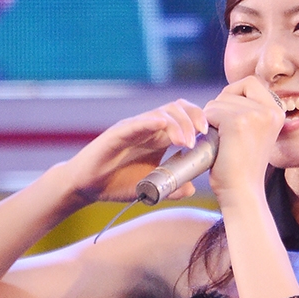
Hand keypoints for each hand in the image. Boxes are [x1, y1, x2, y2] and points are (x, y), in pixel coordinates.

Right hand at [59, 100, 209, 202]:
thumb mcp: (151, 187)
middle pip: (177, 109)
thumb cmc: (118, 183)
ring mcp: (133, 128)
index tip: (210, 135)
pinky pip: (135, 123)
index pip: (185, 117)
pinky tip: (161, 124)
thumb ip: (172, 187)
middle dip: (193, 118)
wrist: (88, 187)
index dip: (200, 121)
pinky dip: (149, 122)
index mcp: (159, 137)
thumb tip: (192, 188)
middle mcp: (148, 128)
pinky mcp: (117, 134)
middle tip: (201, 135)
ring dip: (177, 124)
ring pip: (160, 113)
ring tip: (185, 141)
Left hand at [204, 77, 284, 203]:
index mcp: (278, 111)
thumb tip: (226, 92)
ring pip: (219, 101)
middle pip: (232, 90)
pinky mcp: (238, 122)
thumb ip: (247, 110)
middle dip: (220, 109)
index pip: (250, 82)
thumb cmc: (241, 167)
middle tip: (222, 134)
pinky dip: (207, 127)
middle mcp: (271, 110)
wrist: (241, 192)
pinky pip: (211, 112)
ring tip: (221, 143)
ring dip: (212, 120)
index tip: (228, 117)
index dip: (234, 95)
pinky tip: (215, 144)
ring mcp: (256, 115)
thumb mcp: (253, 132)